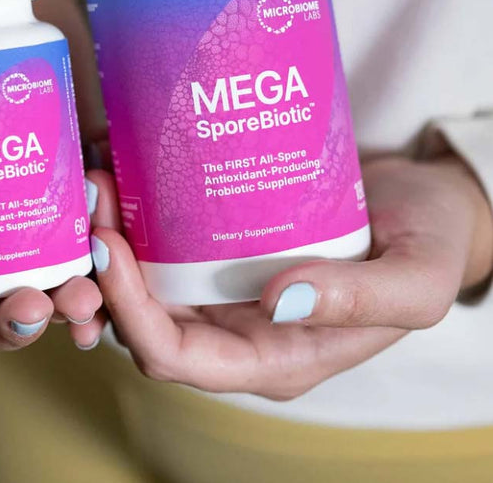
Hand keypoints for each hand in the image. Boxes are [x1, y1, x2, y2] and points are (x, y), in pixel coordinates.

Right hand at [0, 0, 104, 352]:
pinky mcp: (84, 178)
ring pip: (58, 279)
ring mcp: (40, 206)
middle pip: (1, 305)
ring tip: (84, 294)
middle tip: (35, 303)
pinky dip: (113, 254)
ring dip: (74, 302)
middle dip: (18, 322)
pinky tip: (116, 257)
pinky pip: (103, 230)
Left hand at [85, 156, 492, 397]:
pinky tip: (124, 163)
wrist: (422, 204)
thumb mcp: (416, 280)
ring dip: (110, 231)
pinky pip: (163, 238)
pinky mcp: (221, 246)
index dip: (132, 314)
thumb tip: (279, 301)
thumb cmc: (427, 244)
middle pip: (144, 315)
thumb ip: (360, 301)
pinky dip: (135, 208)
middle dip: (106, 266)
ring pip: (143, 275)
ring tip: (99, 173)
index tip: (110, 249)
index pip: (178, 358)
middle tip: (94, 195)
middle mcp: (234, 326)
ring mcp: (223, 286)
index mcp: (272, 356)